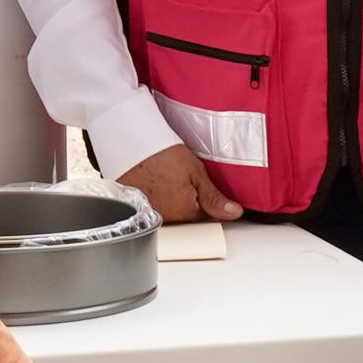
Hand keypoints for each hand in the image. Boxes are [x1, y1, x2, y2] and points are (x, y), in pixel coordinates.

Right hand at [114, 144, 241, 223]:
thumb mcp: (195, 172)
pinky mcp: (136, 206)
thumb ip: (214, 197)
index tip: (207, 187)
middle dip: (192, 201)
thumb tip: (234, 213)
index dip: (212, 201)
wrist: (128, 144)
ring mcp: (150, 213)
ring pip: (172, 211)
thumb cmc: (160, 154)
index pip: (207, 216)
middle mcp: (166, 218)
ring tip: (170, 178)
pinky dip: (158, 196)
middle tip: (186, 179)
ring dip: (174, 199)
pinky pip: (154, 206)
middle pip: (188, 216)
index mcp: (184, 212)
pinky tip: (157, 182)